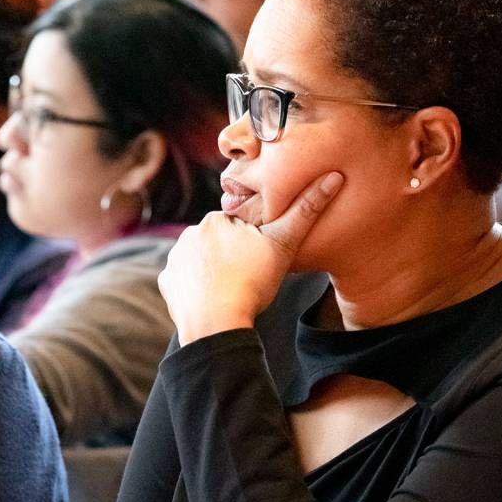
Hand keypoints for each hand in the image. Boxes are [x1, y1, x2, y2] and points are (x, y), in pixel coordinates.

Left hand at [160, 171, 344, 342]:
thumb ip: (306, 212)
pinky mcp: (167, 283)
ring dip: (213, 270)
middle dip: (232, 254)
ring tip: (232, 288)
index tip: (261, 260)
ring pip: (200, 259)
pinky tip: (212, 298)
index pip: (239, 224)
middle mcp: (189, 233)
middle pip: (219, 241)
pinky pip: (184, 280)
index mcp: (216, 219)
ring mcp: (174, 259)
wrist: (216, 325)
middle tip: (249, 276)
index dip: (254, 242)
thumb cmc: (251, 284)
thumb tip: (334, 177)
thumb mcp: (283, 246)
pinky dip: (196, 288)